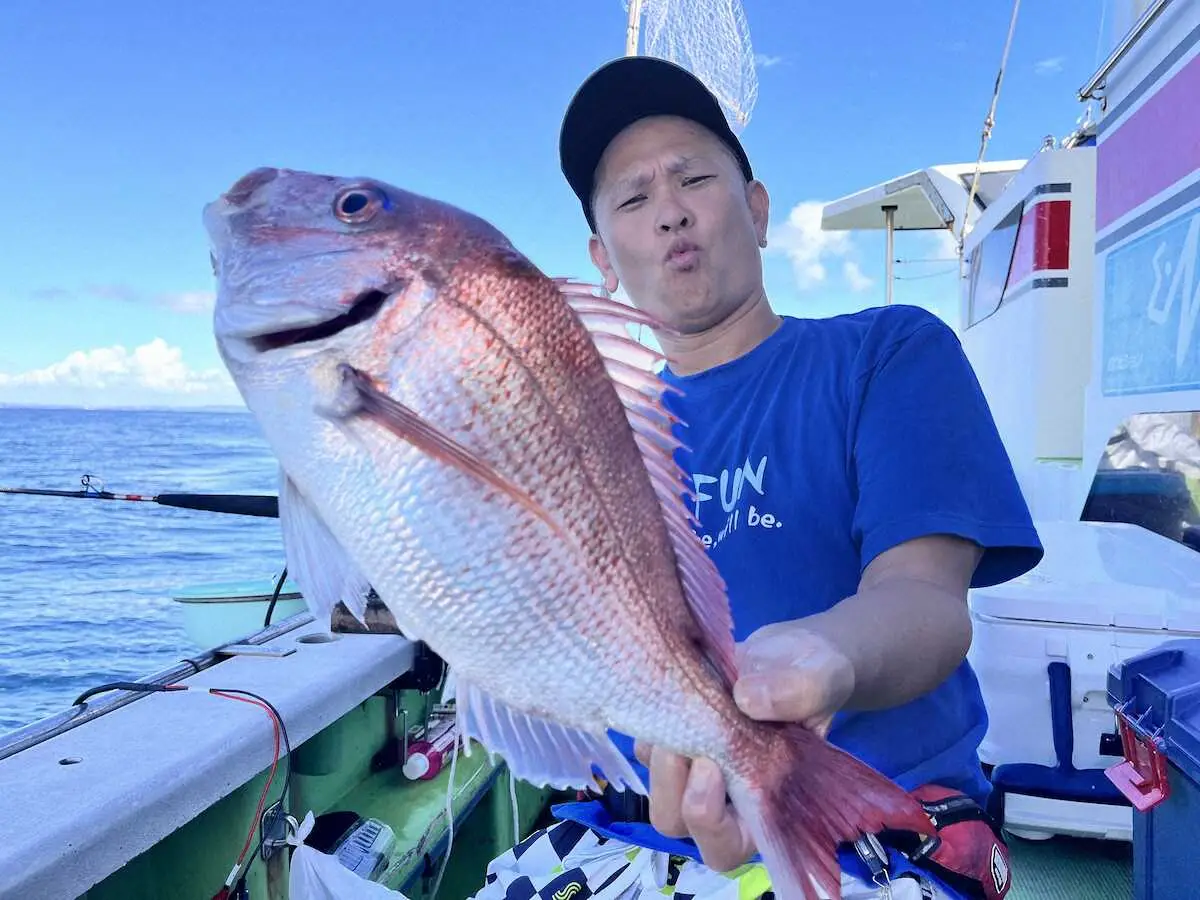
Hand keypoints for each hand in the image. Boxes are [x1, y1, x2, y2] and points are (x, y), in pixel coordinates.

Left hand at [633, 623, 855, 871]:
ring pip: (653, 782)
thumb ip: (798, 693)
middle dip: (671, 784)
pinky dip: (652, 717)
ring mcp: (689, 769)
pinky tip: (679, 682)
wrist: (787, 654)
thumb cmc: (813, 679)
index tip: (710, 766)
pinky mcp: (669, 735)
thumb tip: (749, 699)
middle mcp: (721, 798)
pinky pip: (644, 742)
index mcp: (762, 807)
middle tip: (684, 736)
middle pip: (673, 821)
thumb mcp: (821, 679)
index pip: (725, 848)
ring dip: (660, 750)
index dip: (708, 822)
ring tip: (687, 700)